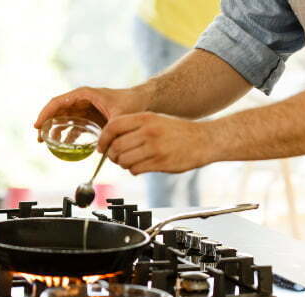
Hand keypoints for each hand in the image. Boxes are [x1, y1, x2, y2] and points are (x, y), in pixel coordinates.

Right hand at [34, 86, 149, 140]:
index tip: (38, 126)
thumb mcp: (120, 116)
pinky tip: (64, 147)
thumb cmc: (131, 104)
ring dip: (55, 131)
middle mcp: (81, 100)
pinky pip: (74, 126)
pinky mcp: (89, 118)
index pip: (58, 102)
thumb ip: (110, 131)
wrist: (142, 102)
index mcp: (84, 94)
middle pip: (57, 111)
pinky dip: (67, 135)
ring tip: (49, 145)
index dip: (45, 114)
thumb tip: (102, 148)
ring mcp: (84, 109)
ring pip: (64, 119)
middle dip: (46, 125)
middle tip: (40, 140)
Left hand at [99, 112, 214, 174]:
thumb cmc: (177, 132)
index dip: (102, 139)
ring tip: (130, 162)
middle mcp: (148, 131)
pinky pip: (135, 170)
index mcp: (145, 118)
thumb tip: (111, 142)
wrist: (203, 140)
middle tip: (116, 158)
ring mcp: (154, 148)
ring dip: (123, 164)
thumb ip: (134, 128)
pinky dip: (133, 171)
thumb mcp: (155, 120)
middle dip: (112, 156)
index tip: (101, 147)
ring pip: (124, 160)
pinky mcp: (160, 163)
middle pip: (115, 146)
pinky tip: (140, 167)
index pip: (112, 127)